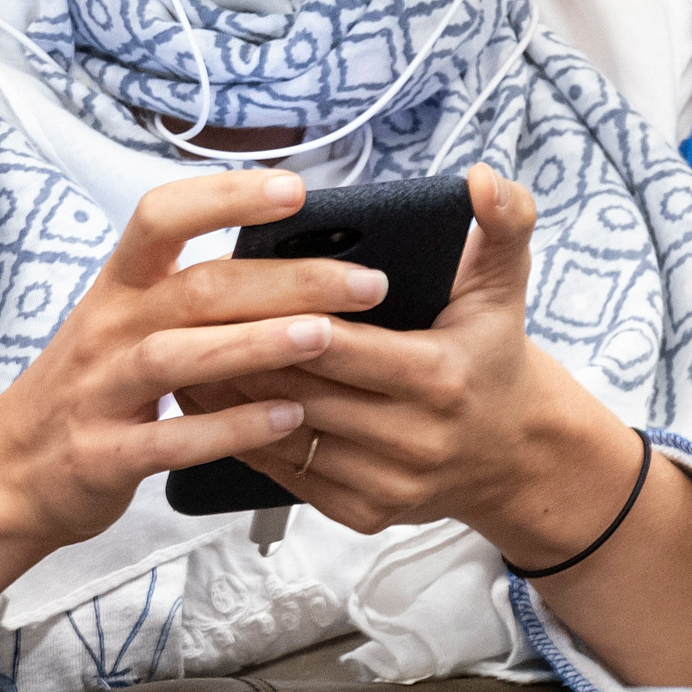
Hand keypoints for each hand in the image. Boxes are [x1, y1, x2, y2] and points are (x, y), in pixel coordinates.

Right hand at [0, 166, 381, 554]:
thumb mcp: (121, 325)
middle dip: (286, 280)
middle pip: (197, 287)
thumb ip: (188, 296)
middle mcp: (107, 330)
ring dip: (256, 343)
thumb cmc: (86, 391)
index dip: (225, 196)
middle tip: (366, 282)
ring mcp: (101, 392)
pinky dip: (230, 429)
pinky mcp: (104, 454)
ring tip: (327, 338)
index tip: (295, 188)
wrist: (9, 473)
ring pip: (178, 356)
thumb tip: (290, 265)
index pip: (161, 216)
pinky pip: (171, 439)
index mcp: (116, 288)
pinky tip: (285, 420)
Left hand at [187, 164, 691, 690]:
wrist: (514, 452)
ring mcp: (389, 484)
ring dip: (225, 399)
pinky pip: (287, 474)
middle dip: (239, 353)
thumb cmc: (491, 355)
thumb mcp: (507, 285)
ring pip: (283, 435)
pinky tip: (208, 404)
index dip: (279, 315)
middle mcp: (416, 439)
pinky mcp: (365, 513)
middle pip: (300, 389)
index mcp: (440, 375)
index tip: (225, 285)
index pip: (337, 343)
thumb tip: (483, 178)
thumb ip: (505, 222)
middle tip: (178, 318)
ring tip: (177, 355)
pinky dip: (243, 437)